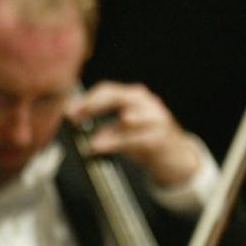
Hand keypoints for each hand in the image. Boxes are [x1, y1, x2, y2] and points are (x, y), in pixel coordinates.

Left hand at [67, 81, 201, 185]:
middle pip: (117, 96)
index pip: (108, 89)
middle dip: (93, 105)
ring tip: (91, 140)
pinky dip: (116, 143)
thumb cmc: (148, 139)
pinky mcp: (160, 137)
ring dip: (107, 129)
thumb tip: (82, 128)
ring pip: (128, 117)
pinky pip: (135, 139)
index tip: (68, 111)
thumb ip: (108, 127)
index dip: (86, 99)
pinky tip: (102, 147)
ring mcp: (156, 118)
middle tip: (74, 116)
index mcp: (136, 97)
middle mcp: (147, 103)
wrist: (177, 156)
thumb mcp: (126, 131)